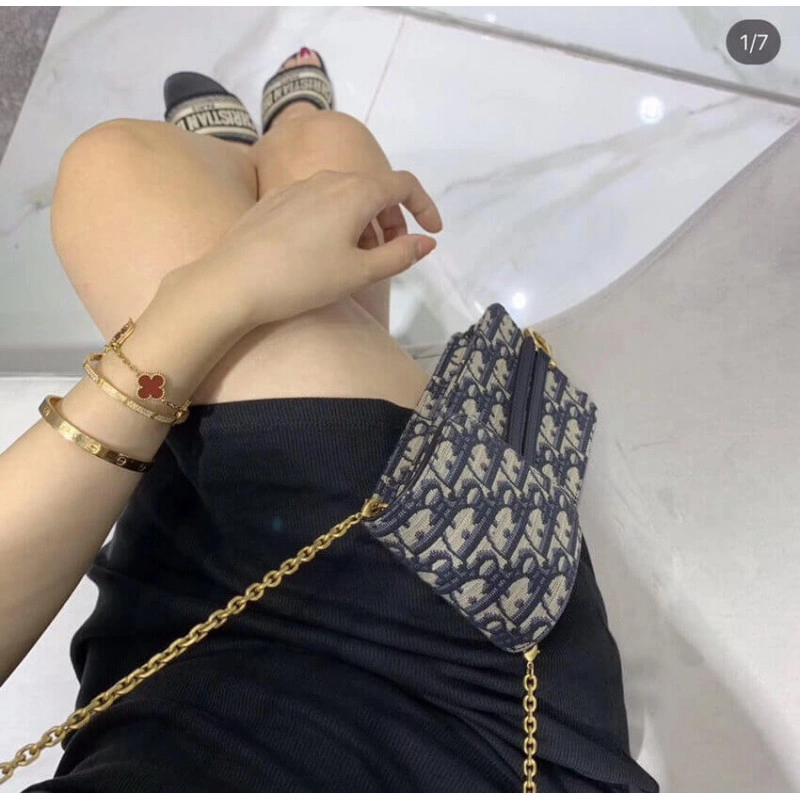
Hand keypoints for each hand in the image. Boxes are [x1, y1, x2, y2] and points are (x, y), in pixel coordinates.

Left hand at [191, 169, 442, 327]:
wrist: (232, 282)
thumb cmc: (303, 278)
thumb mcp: (360, 272)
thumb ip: (400, 255)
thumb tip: (427, 241)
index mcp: (355, 191)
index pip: (403, 184)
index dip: (425, 206)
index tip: (433, 232)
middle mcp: (328, 178)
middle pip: (375, 188)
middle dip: (393, 218)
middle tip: (392, 255)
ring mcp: (298, 187)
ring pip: (346, 195)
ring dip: (365, 221)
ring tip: (358, 258)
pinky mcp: (275, 199)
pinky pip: (320, 201)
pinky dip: (337, 220)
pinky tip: (324, 252)